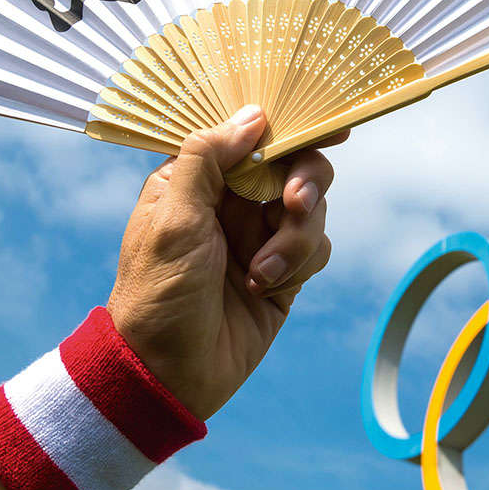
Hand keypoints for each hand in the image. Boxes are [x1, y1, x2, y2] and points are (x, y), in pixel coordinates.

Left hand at [107, 105, 345, 419]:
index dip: (291, 127)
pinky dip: (298, 264)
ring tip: (262, 271)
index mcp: (200, 180)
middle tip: (295, 204)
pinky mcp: (285, 271)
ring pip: (312, 209)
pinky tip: (265, 286)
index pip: (251, 137)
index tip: (329, 126)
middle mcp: (234, 202)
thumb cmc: (159, 291)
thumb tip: (253, 116)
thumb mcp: (173, 217)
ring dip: (295, 238)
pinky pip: (316, 249)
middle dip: (303, 183)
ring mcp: (261, 236)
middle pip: (294, 167)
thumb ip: (208, 158)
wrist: (171, 373)